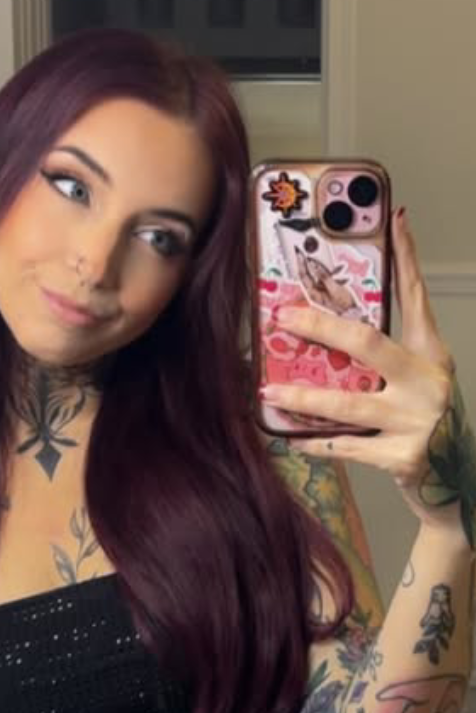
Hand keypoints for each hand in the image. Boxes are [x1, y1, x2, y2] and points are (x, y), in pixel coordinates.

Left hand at [260, 209, 474, 546]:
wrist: (455, 481)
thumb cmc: (426, 425)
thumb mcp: (418, 382)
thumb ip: (386, 359)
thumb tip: (334, 330)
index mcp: (432, 356)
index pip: (418, 298)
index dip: (408, 258)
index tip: (395, 221)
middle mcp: (428, 383)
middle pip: (369, 344)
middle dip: (322, 327)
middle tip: (284, 318)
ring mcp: (418, 421)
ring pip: (349, 404)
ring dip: (304, 398)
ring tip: (268, 393)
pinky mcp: (404, 458)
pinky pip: (349, 447)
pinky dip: (317, 443)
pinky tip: (291, 438)